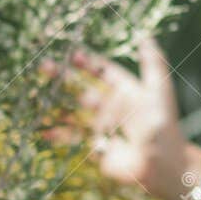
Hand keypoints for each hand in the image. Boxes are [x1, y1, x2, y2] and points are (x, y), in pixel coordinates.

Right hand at [40, 36, 200, 199]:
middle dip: (64, 78)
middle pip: (84, 89)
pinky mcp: (98, 148)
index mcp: (127, 92)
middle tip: (44, 67)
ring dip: (57, 104)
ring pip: (75, 112)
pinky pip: (75, 139)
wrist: (162, 162)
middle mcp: (113, 108)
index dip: (88, 63)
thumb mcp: (158, 88)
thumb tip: (146, 37)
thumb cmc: (162, 123)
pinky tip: (44, 130)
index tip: (70, 54)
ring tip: (38, 96)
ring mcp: (104, 128)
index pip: (103, 73)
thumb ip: (152, 63)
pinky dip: (59, 134)